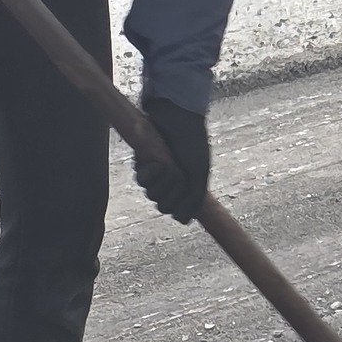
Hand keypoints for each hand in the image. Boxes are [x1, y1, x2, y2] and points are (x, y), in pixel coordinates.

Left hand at [135, 96, 208, 223]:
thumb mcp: (200, 174)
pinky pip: (142, 181)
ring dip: (163, 182)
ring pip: (152, 195)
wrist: (179, 120)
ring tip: (170, 165)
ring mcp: (154, 176)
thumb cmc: (192, 144)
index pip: (177, 212)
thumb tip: (183, 221)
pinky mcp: (141, 165)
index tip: (188, 188)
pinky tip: (159, 162)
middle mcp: (168, 185)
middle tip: (180, 173)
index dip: (181, 205)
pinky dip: (152, 174)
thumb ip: (194, 199)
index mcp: (184, 189)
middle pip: (162, 206)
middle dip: (173, 191)